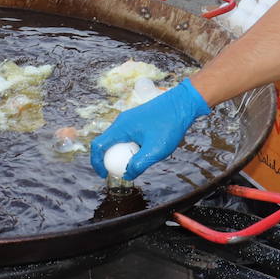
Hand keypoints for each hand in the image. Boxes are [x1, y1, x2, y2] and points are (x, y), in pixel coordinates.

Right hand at [89, 78, 210, 180]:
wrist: (182, 103)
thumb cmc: (169, 125)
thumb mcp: (155, 150)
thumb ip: (138, 164)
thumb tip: (127, 175)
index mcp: (121, 127)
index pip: (98, 145)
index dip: (97, 162)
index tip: (104, 175)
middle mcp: (121, 121)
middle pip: (106, 142)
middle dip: (109, 159)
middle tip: (119, 172)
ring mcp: (129, 119)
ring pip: (117, 139)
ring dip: (120, 153)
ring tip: (134, 163)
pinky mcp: (137, 119)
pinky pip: (126, 135)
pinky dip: (128, 146)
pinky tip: (144, 151)